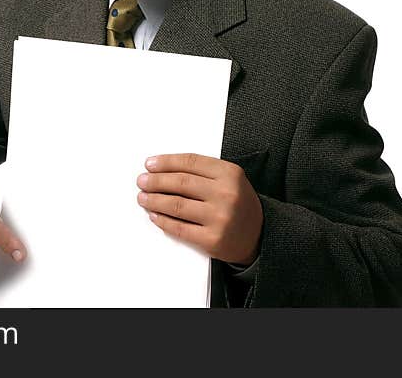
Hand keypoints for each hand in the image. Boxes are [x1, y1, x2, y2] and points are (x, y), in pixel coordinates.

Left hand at [136, 153, 261, 264]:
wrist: (259, 234)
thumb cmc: (238, 203)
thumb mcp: (229, 179)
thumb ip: (203, 171)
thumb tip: (163, 169)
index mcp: (230, 174)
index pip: (190, 162)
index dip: (166, 162)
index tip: (151, 164)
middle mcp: (226, 194)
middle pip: (180, 183)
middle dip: (156, 181)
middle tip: (143, 180)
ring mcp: (219, 218)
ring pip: (176, 205)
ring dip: (154, 200)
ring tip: (143, 197)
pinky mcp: (212, 240)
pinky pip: (179, 228)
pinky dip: (162, 221)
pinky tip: (154, 215)